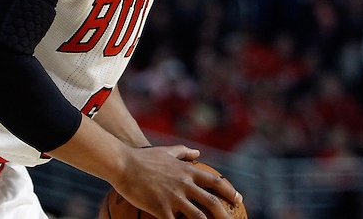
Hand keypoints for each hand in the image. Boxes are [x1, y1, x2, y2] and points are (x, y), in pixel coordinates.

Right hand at [111, 146, 241, 218]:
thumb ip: (183, 151)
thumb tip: (197, 153)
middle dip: (225, 214)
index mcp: (188, 171)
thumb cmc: (144, 158)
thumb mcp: (167, 151)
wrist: (124, 164)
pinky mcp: (161, 209)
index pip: (216, 181)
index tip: (238, 198)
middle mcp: (185, 184)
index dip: (230, 191)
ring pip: (198, 217)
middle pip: (212, 202)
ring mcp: (174, 197)